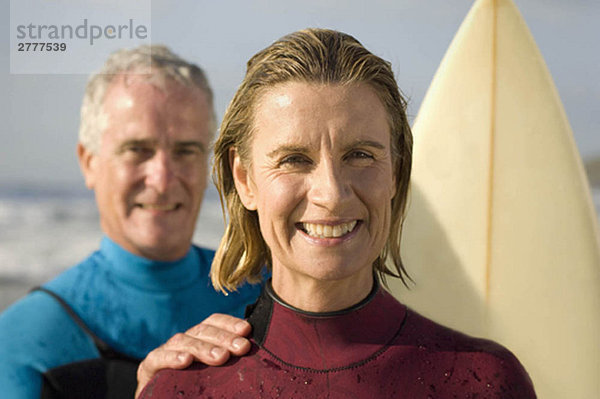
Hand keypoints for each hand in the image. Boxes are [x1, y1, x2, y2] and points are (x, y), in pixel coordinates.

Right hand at [135, 313, 251, 397]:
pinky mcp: (148, 368)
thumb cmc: (197, 391)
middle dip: (223, 337)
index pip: (213, 322)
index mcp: (200, 340)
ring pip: (183, 340)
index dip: (229, 323)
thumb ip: (231, 368)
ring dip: (203, 347)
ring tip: (221, 357)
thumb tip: (257, 357)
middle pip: (202, 331)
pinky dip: (171, 357)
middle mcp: (183, 342)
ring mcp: (165, 353)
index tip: (247, 330)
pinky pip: (157, 358)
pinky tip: (185, 360)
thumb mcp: (217, 377)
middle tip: (242, 347)